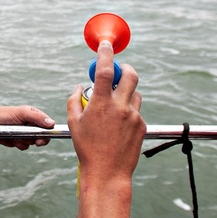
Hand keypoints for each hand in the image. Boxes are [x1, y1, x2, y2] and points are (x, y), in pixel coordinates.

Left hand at [0, 105, 53, 149]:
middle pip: (43, 136)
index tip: (43, 137)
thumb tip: (52, 123)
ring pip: (33, 143)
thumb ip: (37, 118)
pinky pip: (25, 147)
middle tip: (35, 141)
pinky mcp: (19, 141)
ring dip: (26, 141)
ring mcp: (26, 133)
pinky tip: (13, 139)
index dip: (48, 132)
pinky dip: (20, 144)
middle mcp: (32, 125)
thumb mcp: (22, 113)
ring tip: (17, 135)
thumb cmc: (5, 114)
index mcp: (34, 115)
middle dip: (38, 139)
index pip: (47, 125)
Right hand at [67, 40, 144, 184]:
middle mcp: (120, 107)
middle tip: (118, 71)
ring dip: (126, 92)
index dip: (105, 53)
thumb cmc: (87, 149)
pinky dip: (129, 111)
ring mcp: (134, 116)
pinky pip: (137, 111)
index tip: (105, 44)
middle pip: (130, 75)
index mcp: (101, 104)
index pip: (104, 70)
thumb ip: (74, 100)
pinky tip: (119, 126)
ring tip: (114, 107)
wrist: (107, 173)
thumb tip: (79, 87)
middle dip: (124, 68)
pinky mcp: (142, 126)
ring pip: (135, 93)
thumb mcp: (73, 123)